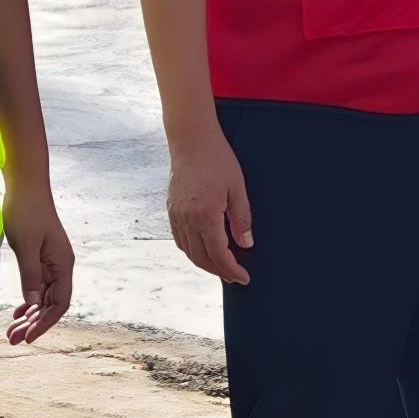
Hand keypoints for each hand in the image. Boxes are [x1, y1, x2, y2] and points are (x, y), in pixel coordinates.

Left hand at [3, 180, 74, 343]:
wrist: (26, 184)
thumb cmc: (27, 211)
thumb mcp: (26, 247)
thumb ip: (30, 277)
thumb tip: (32, 304)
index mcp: (63, 264)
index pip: (59, 304)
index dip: (44, 322)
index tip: (28, 337)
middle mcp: (61, 265)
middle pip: (51, 304)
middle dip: (33, 323)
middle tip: (13, 338)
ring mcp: (51, 261)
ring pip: (43, 297)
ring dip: (29, 314)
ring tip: (12, 329)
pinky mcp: (41, 256)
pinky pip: (37, 286)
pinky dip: (28, 300)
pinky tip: (18, 311)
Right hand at [164, 129, 252, 285]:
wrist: (191, 140)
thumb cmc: (217, 160)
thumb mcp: (237, 188)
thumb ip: (241, 219)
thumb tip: (246, 244)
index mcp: (205, 216)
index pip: (219, 255)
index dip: (232, 270)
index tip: (244, 277)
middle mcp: (187, 220)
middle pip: (202, 258)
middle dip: (220, 271)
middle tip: (235, 277)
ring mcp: (176, 216)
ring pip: (189, 252)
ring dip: (205, 264)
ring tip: (221, 267)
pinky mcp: (171, 210)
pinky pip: (180, 240)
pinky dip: (192, 251)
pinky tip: (202, 250)